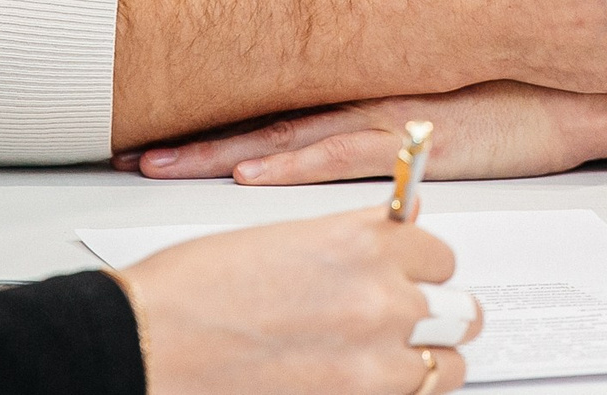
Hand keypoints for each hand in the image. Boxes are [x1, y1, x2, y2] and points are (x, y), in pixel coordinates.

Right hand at [113, 209, 478, 394]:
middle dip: (435, 315)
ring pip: (448, 366)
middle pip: (460, 311)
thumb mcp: (283, 237)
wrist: (146, 345)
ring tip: (387, 360)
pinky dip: (396, 393)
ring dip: (424, 362)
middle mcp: (381, 299)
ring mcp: (373, 362)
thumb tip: (398, 229)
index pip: (439, 253)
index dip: (421, 266)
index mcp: (363, 242)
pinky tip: (362, 382)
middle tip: (409, 321)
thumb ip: (353, 238)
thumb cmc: (192, 290)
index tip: (409, 273)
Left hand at [128, 81, 595, 185]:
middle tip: (127, 147)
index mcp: (371, 85)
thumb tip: (361, 117)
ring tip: (156, 164)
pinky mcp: (418, 143)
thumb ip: (399, 106)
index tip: (161, 120)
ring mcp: (389, 118)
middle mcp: (369, 97)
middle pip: (262, 116)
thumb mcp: (446, 97)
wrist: (585, 88)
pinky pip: (340, 158)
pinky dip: (290, 165)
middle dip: (194, 134)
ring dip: (217, 153)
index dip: (215, 110)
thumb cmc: (527, 90)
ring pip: (283, 138)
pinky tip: (248, 174)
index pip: (277, 98)